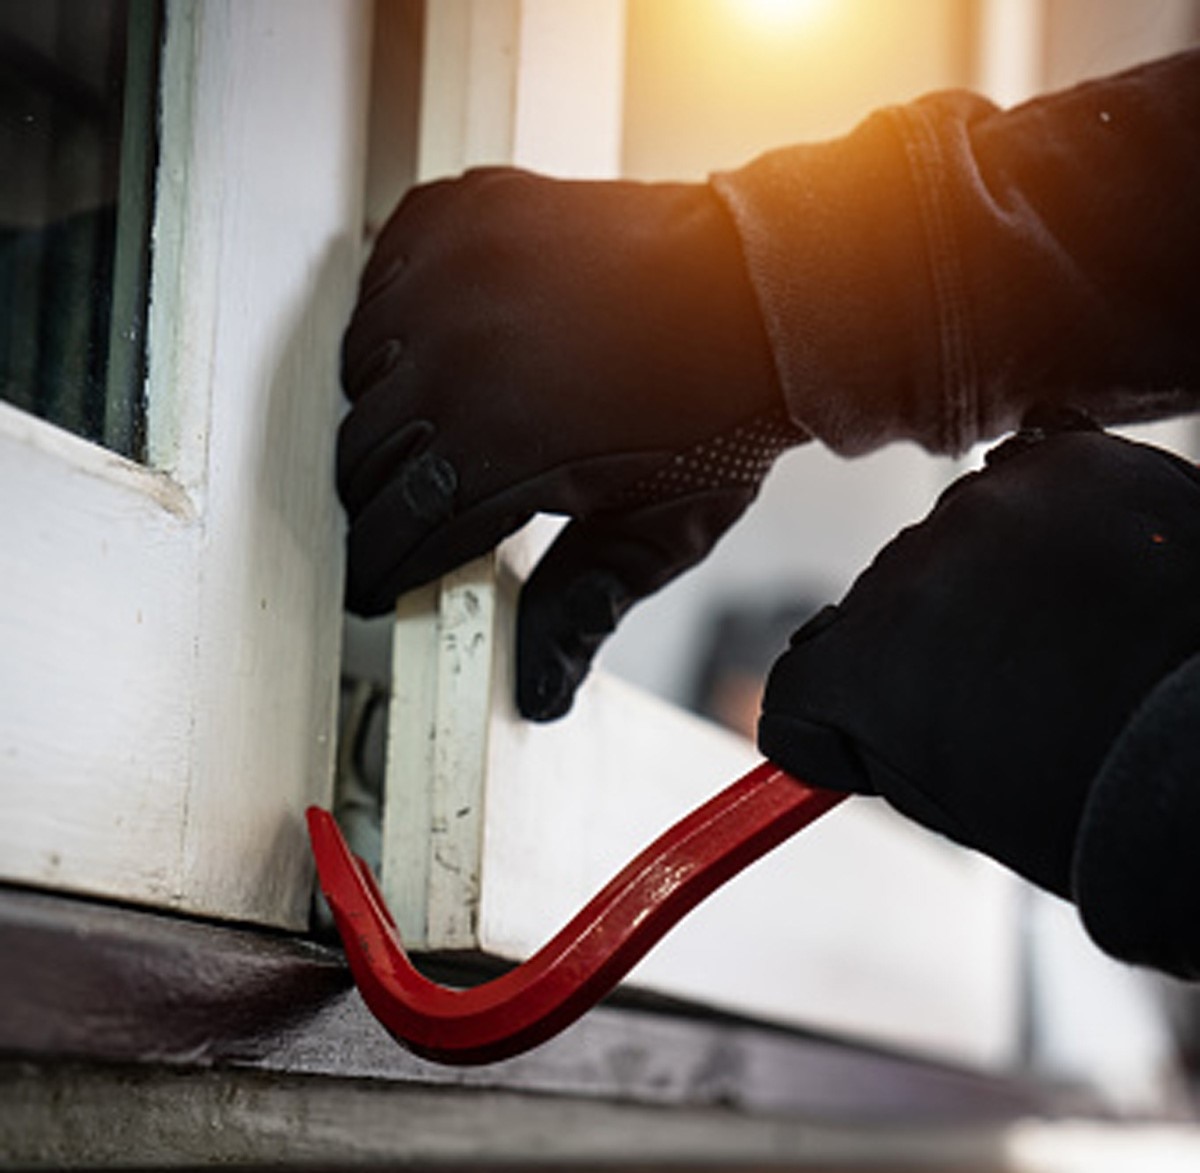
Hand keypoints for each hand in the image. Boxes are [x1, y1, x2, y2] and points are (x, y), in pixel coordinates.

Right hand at [339, 168, 801, 718]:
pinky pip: (381, 278)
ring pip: (360, 368)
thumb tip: (539, 691)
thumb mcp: (657, 533)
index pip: (392, 531)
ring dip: (386, 407)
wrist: (764, 293)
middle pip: (361, 455)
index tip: (376, 583)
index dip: (378, 571)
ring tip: (439, 424)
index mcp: (498, 449)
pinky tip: (441, 340)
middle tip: (416, 509)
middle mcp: (457, 357)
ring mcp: (454, 276)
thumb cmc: (720, 413)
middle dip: (380, 499)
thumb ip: (580, 610)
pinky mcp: (461, 218)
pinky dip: (397, 315)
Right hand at [757, 416, 1199, 961]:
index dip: (837, 709)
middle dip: (929, 635)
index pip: (803, 677)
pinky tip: (1092, 571)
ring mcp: (983, 509)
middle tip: (1012, 682)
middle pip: (885, 600)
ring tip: (1072, 630)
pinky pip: (1033, 479)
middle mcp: (901, 575)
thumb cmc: (1098, 795)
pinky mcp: (1065, 463)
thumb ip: (883, 735)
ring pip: (957, 536)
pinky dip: (1056, 519)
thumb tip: (863, 701)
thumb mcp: (952, 796)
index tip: (862, 722)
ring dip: (993, 572)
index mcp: (859, 673)